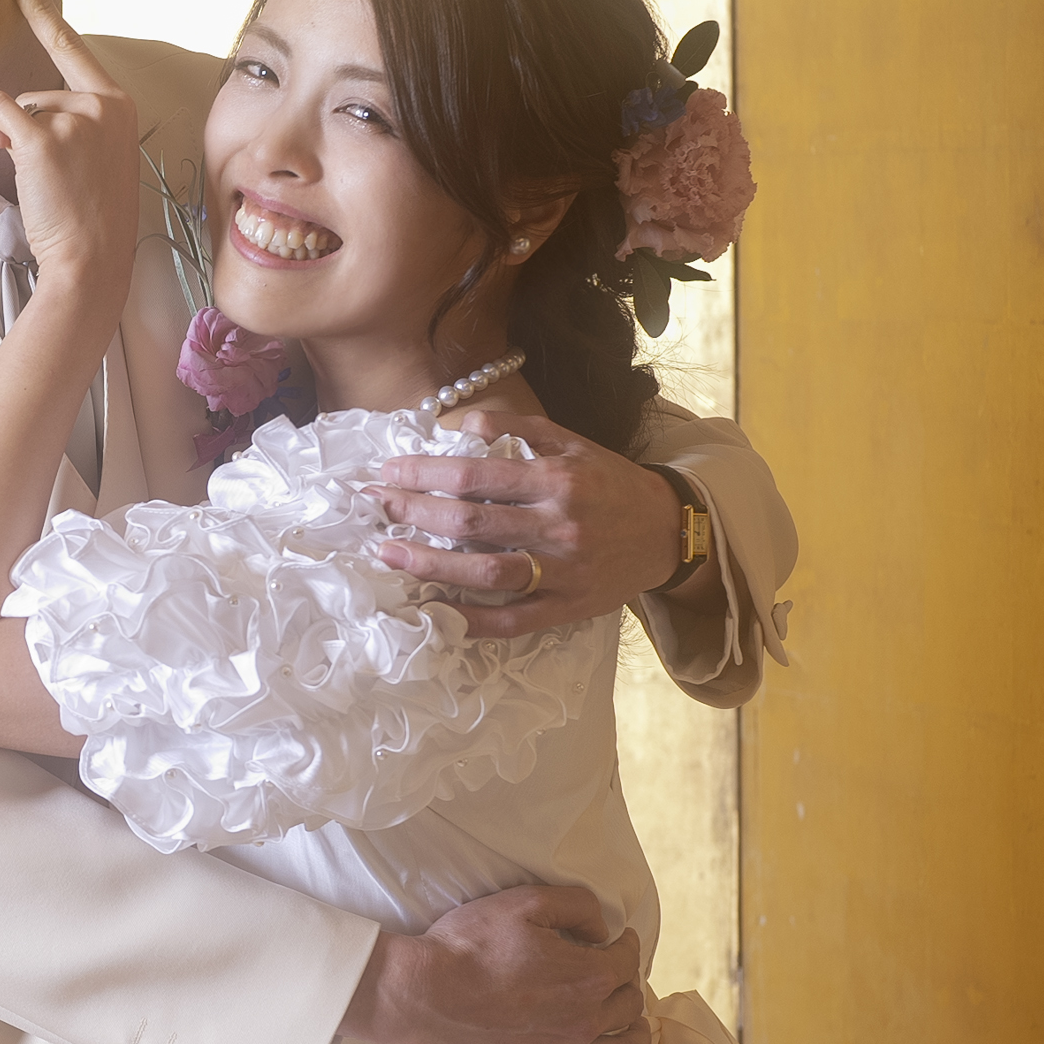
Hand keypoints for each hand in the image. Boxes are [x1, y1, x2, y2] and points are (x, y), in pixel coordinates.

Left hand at [0, 0, 143, 289]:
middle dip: (30, 128)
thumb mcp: (102, 155)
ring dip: (12, 137)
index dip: (43, 12)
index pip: (73, 47)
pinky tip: (17, 164)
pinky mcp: (42, 138)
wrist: (92, 260)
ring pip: (15, 106)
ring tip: (45, 180)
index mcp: (119, 104)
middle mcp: (101, 103)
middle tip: (55, 176)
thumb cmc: (92, 216)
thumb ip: (81, 120)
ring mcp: (74, 119)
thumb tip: (28, 105)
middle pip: (38, 91)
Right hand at [342, 885, 656, 1043]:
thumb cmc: (466, 947)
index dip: (621, 945)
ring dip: (635, 1031)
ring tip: (628, 1022)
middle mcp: (587, 1020)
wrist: (418, 997)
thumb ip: (576, 906)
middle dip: (623, 984)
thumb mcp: (522, 903)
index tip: (612, 941)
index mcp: (588, 974)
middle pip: (628, 1003)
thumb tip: (605, 930)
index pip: (626, 959)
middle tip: (608, 977)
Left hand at [364, 412, 685, 639]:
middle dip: (413, 512)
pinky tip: (434, 612)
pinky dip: (471, 620)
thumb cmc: (611, 483)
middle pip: (470, 521)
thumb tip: (461, 423)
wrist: (668, 531)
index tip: (389, 470)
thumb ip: (518, 431)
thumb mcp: (573, 443)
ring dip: (430, 564)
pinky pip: (512, 619)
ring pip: (484, 572)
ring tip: (388, 554)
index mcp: (557, 479)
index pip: (475, 476)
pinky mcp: (567, 607)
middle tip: (374, 505)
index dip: (424, 474)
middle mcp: (558, 524)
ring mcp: (562, 570)